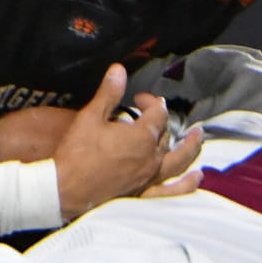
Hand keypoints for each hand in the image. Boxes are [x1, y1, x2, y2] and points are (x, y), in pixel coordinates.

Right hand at [50, 64, 201, 219]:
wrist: (64, 189)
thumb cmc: (76, 154)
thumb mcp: (90, 118)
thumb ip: (108, 94)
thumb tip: (119, 69)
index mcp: (141, 136)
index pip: (157, 112)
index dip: (150, 101)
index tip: (137, 98)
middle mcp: (151, 157)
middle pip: (165, 134)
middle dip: (162, 120)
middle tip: (155, 113)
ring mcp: (149, 177)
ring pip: (177, 160)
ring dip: (190, 147)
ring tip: (197, 137)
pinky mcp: (143, 193)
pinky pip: (171, 190)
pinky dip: (185, 183)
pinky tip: (196, 178)